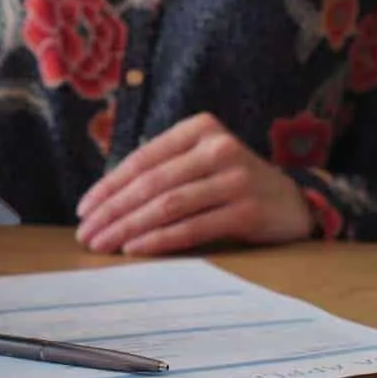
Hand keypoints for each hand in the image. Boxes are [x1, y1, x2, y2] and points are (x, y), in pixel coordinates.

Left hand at [74, 113, 312, 255]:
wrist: (292, 201)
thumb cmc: (230, 182)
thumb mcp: (199, 162)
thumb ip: (162, 170)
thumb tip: (104, 201)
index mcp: (199, 128)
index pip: (142, 159)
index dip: (109, 186)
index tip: (84, 210)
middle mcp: (218, 147)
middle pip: (151, 183)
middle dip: (113, 211)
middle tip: (87, 234)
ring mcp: (236, 178)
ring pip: (168, 205)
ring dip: (129, 228)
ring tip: (103, 245)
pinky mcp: (248, 210)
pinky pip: (193, 227)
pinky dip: (160, 239)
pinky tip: (136, 248)